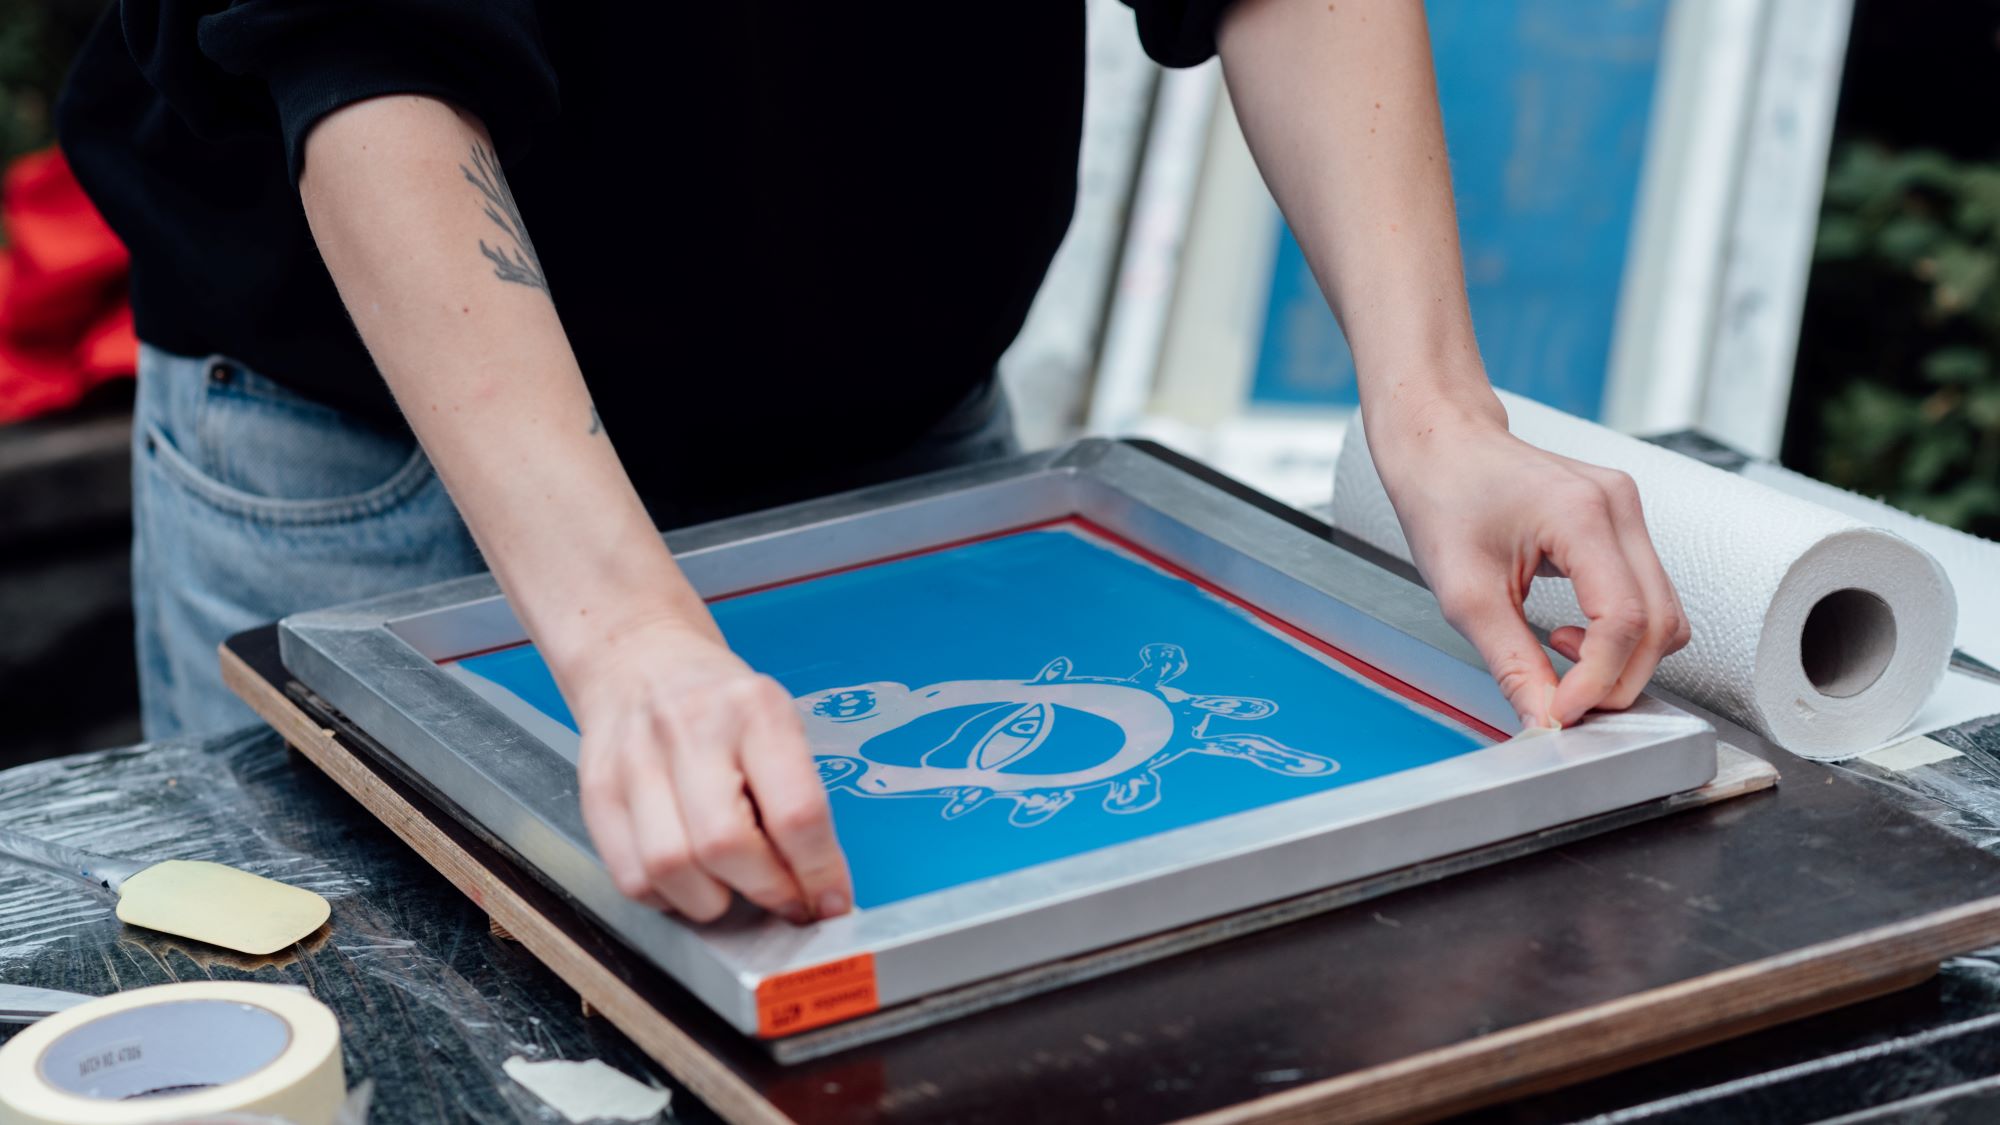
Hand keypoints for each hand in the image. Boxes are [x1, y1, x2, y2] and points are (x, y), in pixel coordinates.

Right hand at [560, 610, 852, 923]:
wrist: (639, 657)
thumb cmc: (721, 702)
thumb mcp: (777, 723)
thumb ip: (796, 796)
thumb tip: (818, 885)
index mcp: (754, 710)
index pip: (795, 811)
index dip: (818, 872)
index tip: (830, 902)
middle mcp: (690, 730)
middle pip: (725, 845)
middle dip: (766, 891)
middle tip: (786, 899)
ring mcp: (635, 761)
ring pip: (670, 868)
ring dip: (713, 901)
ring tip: (733, 886)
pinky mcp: (597, 792)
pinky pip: (631, 876)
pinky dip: (668, 897)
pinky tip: (690, 878)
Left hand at [1369, 394, 1689, 728]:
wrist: (1442, 445)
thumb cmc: (1443, 495)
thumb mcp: (1464, 593)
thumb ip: (1511, 661)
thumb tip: (1544, 719)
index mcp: (1581, 514)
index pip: (1624, 619)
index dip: (1598, 679)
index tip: (1562, 711)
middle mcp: (1618, 507)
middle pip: (1660, 624)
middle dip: (1617, 678)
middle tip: (1561, 700)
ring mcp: (1626, 511)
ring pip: (1664, 613)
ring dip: (1622, 657)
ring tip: (1557, 650)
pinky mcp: (1622, 523)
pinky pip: (1648, 595)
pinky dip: (1619, 632)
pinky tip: (1570, 631)